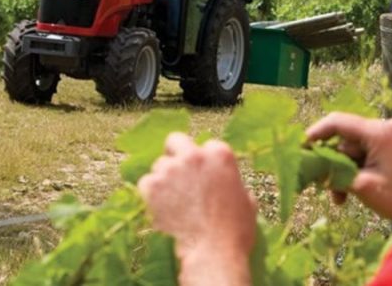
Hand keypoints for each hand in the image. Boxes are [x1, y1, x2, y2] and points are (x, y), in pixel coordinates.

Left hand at [138, 133, 255, 284]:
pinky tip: (161, 207)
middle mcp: (195, 156)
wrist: (213, 251)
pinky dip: (150, 194)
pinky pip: (145, 183)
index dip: (205, 162)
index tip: (203, 175)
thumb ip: (234, 184)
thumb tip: (228, 185)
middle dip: (176, 154)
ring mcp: (172, 170)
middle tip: (178, 173)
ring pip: (159, 165)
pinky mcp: (153, 187)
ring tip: (172, 199)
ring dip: (164, 178)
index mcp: (220, 154)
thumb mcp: (246, 199)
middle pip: (176, 141)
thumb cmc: (235, 229)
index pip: (207, 145)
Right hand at [306, 113, 391, 223]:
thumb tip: (314, 168)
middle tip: (320, 185)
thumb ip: (336, 172)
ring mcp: (391, 135)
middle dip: (332, 162)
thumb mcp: (363, 187)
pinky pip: (366, 153)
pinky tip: (350, 191)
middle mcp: (385, 126)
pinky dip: (356, 170)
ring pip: (354, 149)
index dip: (316, 133)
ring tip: (339, 197)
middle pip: (345, 139)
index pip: (338, 122)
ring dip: (343, 171)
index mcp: (379, 132)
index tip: (300, 149)